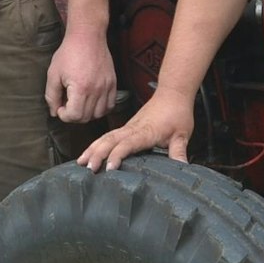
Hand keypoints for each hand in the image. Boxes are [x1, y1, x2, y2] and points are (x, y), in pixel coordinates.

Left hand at [45, 29, 115, 122]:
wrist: (87, 36)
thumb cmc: (69, 52)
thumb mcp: (53, 73)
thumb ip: (52, 95)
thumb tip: (54, 112)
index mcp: (81, 88)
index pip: (75, 116)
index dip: (64, 115)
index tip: (60, 107)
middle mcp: (96, 90)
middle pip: (86, 117)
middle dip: (73, 115)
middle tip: (67, 104)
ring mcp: (107, 87)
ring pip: (99, 114)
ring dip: (87, 113)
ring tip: (79, 103)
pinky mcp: (113, 83)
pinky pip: (110, 105)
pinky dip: (101, 108)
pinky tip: (92, 101)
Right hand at [76, 93, 192, 170]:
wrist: (172, 94)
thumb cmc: (177, 113)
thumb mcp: (182, 134)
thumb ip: (179, 151)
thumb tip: (182, 167)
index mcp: (146, 131)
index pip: (128, 143)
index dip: (118, 155)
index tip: (109, 167)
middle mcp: (133, 128)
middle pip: (111, 140)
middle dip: (97, 153)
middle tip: (88, 168)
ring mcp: (128, 126)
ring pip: (106, 137)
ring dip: (93, 148)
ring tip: (81, 162)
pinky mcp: (126, 127)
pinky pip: (108, 135)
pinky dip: (97, 144)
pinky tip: (89, 152)